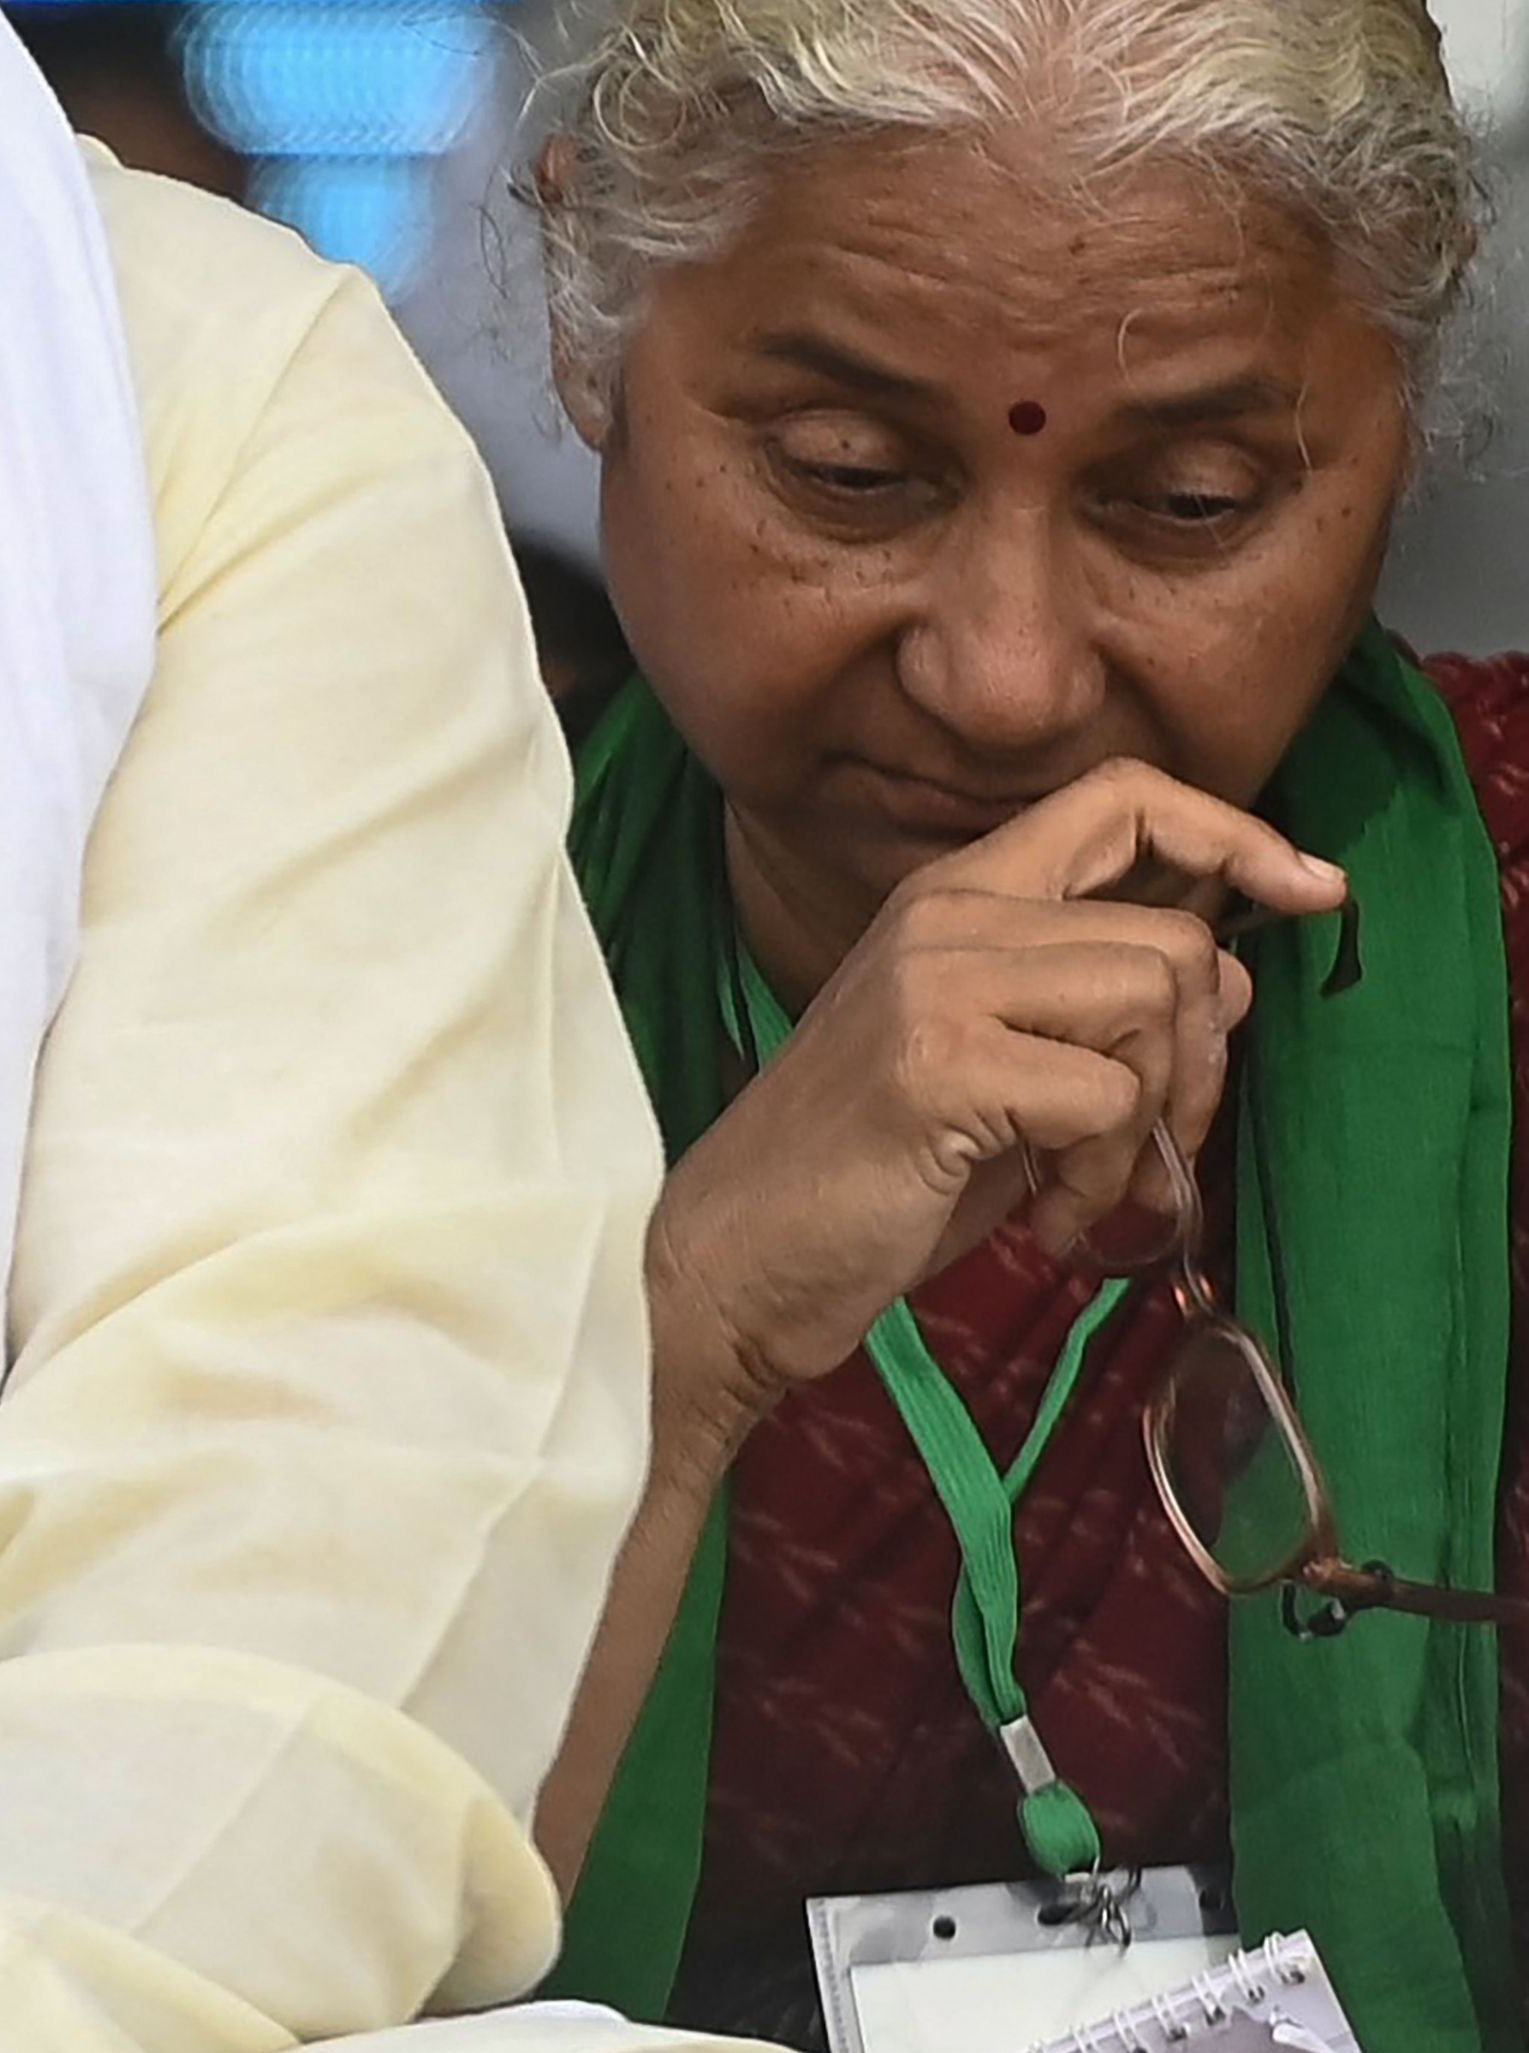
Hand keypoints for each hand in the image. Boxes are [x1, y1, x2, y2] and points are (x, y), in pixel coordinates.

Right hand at [649, 759, 1343, 1462]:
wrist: (736, 1254)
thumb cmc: (869, 1169)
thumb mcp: (998, 1061)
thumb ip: (1096, 1001)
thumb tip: (1235, 980)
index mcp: (953, 896)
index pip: (1121, 797)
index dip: (1235, 833)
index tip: (1315, 891)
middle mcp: (943, 914)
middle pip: (1176, 939)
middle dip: (1201, 1064)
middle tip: (1147, 1148)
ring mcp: (936, 982)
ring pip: (1156, 1005)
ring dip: (1151, 1125)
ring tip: (1080, 1186)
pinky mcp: (940, 1065)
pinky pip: (1111, 1099)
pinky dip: (1104, 1177)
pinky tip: (1043, 1214)